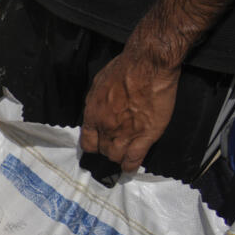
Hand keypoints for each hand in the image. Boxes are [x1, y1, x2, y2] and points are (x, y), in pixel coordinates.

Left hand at [79, 46, 179, 172]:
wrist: (148, 66)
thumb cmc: (123, 69)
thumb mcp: (98, 85)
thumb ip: (96, 103)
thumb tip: (97, 112)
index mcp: (93, 115)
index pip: (87, 142)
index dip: (93, 146)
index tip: (97, 146)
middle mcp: (106, 128)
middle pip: (102, 150)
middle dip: (106, 152)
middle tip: (113, 150)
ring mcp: (126, 134)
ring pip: (117, 157)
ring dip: (118, 159)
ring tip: (122, 158)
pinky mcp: (146, 136)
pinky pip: (135, 158)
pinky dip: (131, 165)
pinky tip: (130, 168)